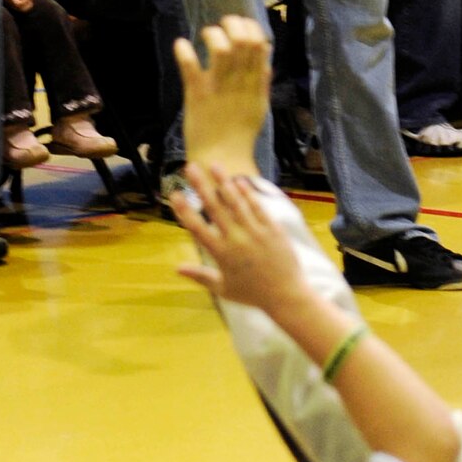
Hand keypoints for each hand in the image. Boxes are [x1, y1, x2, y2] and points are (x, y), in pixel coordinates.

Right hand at [173, 162, 309, 317]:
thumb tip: (177, 268)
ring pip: (236, 202)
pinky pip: (258, 207)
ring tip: (214, 165)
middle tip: (190, 167)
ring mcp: (255, 232)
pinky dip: (248, 193)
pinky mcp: (273, 229)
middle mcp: (236, 240)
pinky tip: (239, 181)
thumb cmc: (252, 294)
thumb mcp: (223, 288)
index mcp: (221, 254)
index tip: (175, 194)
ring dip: (223, 182)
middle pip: (215, 208)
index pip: (197, 228)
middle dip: (201, 185)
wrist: (286, 296)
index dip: (184, 210)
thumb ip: (200, 275)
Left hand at [174, 15, 271, 171]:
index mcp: (255, 84)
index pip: (260, 44)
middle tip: (223, 25)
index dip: (251, 27)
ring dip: (212, 34)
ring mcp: (218, 88)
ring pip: (220, 49)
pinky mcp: (196, 95)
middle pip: (242, 41)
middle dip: (233, 24)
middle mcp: (239, 82)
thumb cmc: (239, 135)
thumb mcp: (259, 107)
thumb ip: (262, 83)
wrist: (221, 159)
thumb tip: (266, 60)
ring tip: (205, 35)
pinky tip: (180, 44)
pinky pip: (191, 68)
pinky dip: (184, 52)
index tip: (241, 25)